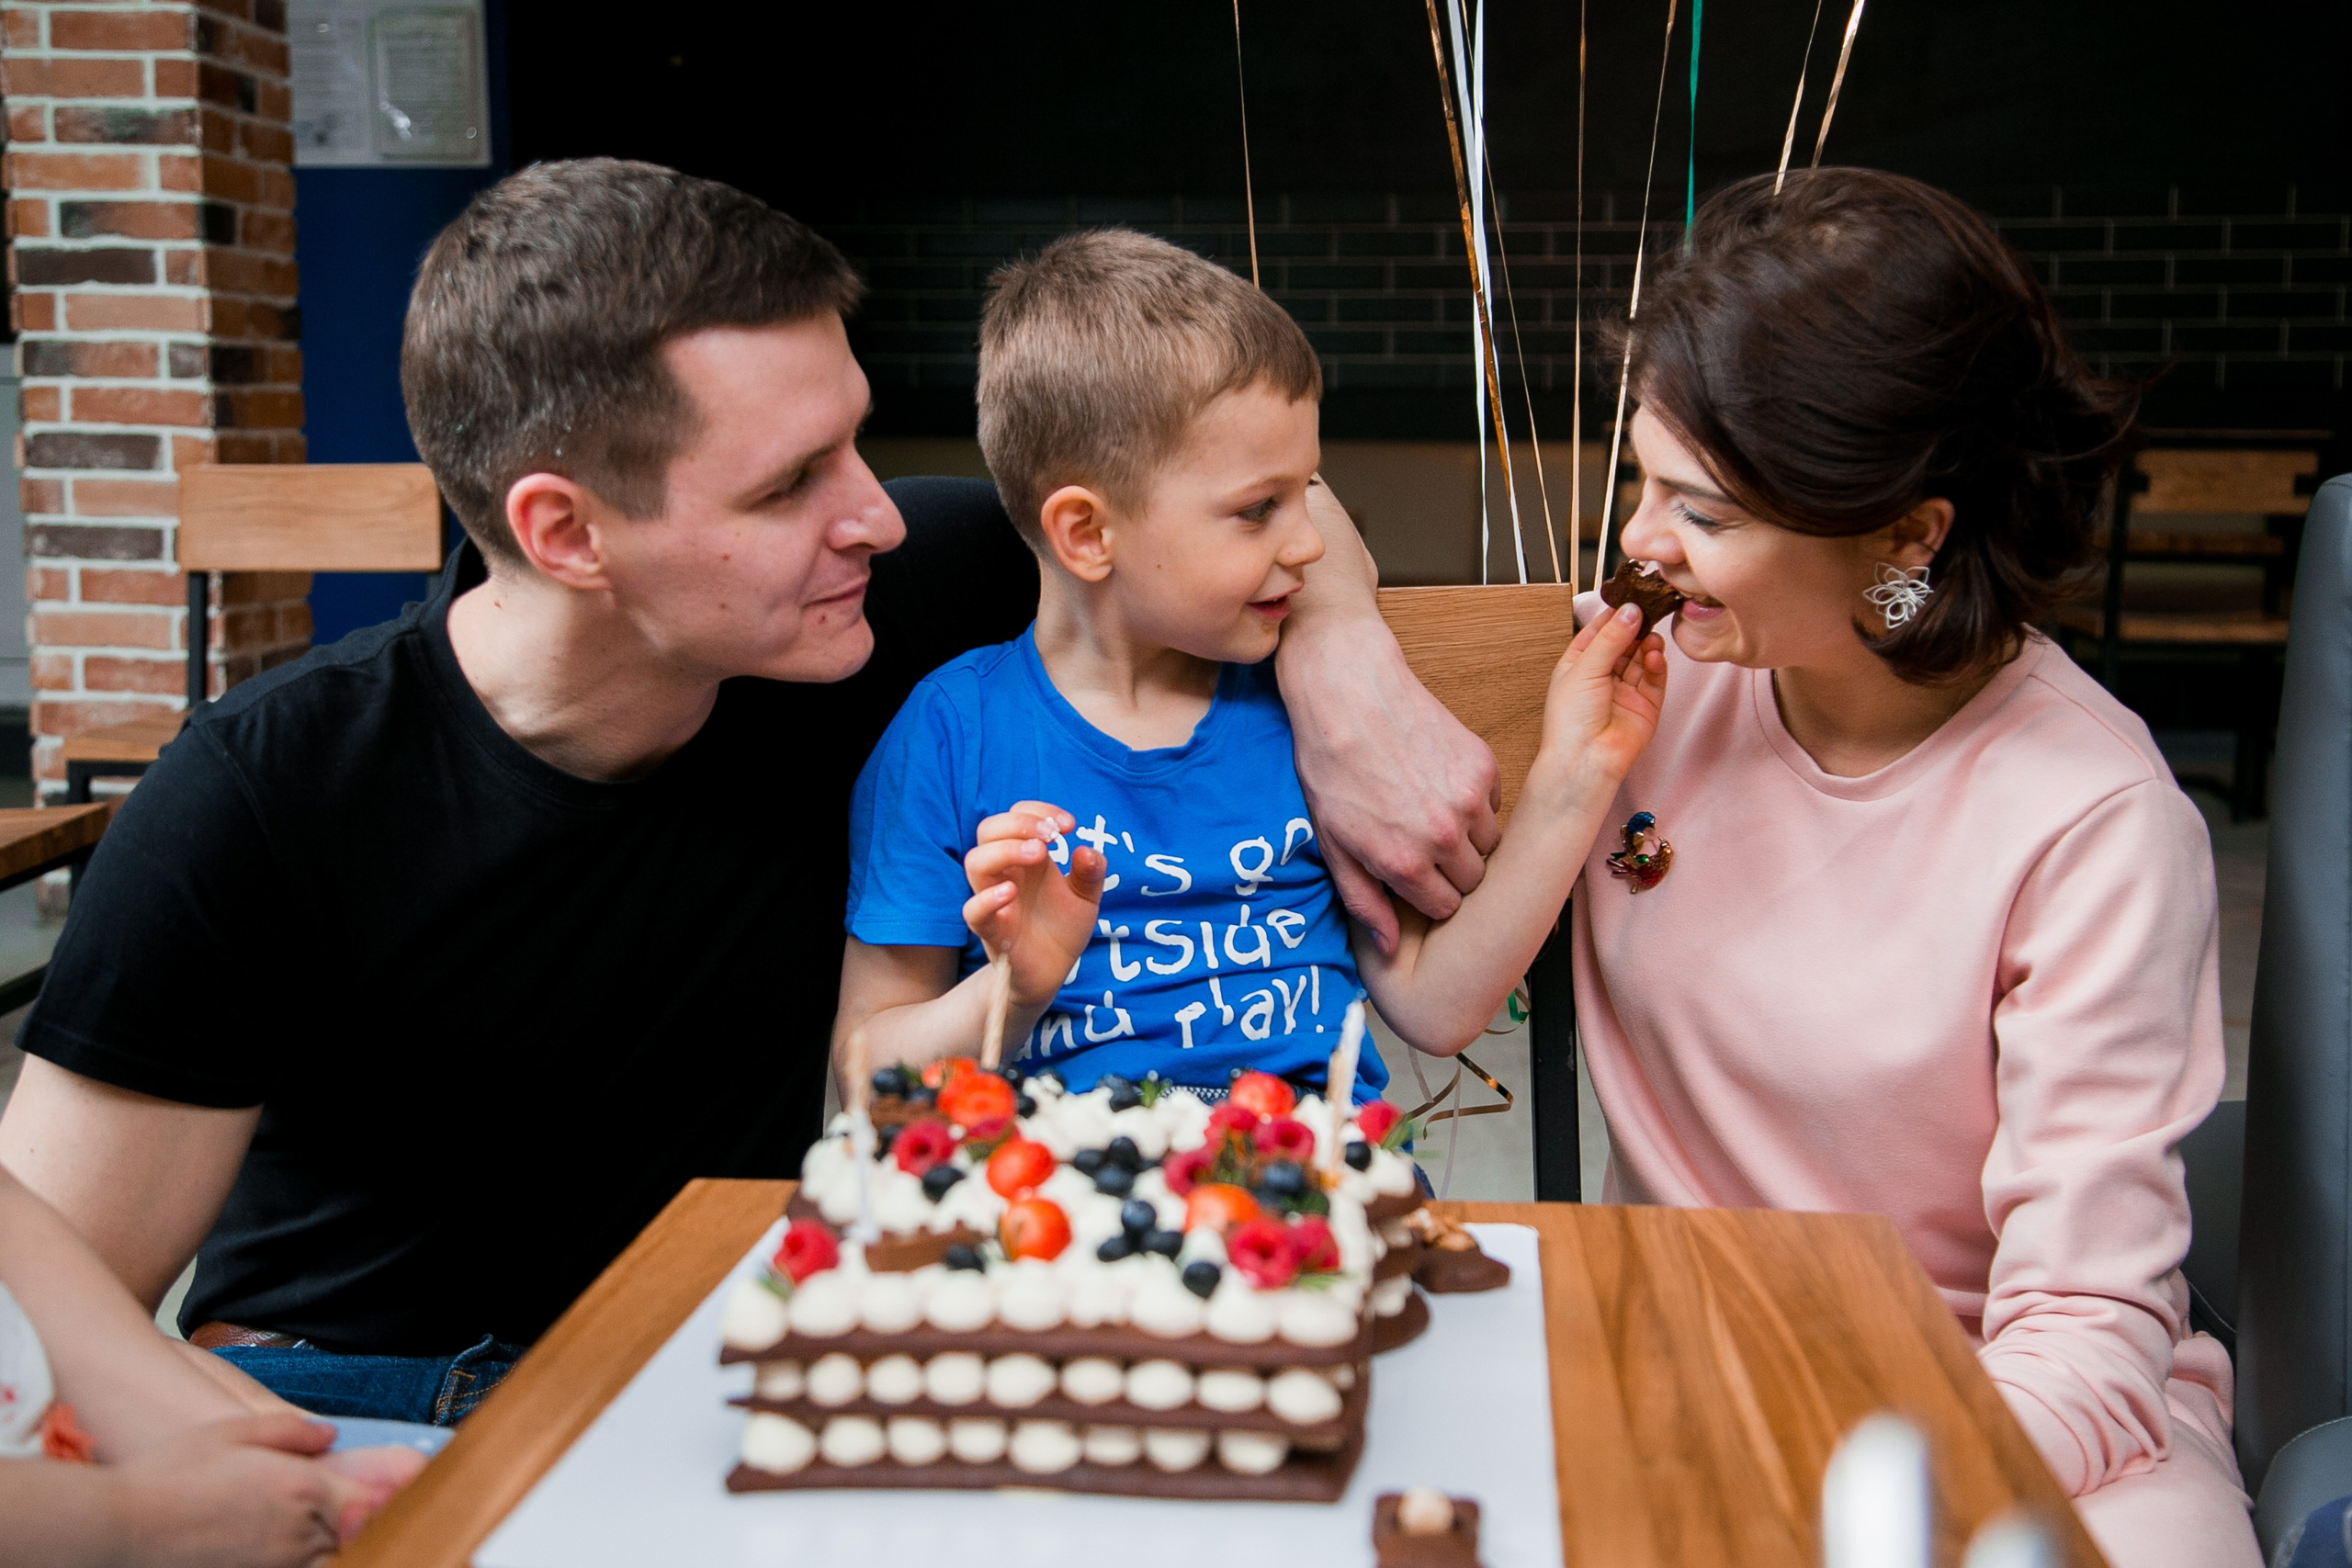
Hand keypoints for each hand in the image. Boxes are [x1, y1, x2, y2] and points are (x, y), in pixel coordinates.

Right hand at [105, 1412, 392, 1566]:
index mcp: (303, 1488)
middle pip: (363, 1533)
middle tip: (386, 1507)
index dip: (399, 1493)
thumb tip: (327, 1436)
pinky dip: (312, 1560)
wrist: (121, 1527)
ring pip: (335, 1558)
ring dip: (347, 1544)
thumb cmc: (172, 1475)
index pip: (375, 1497)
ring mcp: (278, 1563)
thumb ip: (290, 1433)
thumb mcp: (233, 1433)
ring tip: (353, 1528)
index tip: (418, 1484)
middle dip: (377, 1521)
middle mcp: (299, 1531)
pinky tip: (309, 1549)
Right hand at [963, 802, 1105, 1008]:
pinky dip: (986, 899)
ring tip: (1038, 855)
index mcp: (1026, 857)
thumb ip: (1091, 873)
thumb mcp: (1087, 897)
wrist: (1054, 972)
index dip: (1039, 812)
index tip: (1068, 825)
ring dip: (1005, 850)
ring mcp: (995, 900)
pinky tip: (1011, 892)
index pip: (1016, 815)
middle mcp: (1005, 872)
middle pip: (988, 830)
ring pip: (975, 862)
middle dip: (1018, 823)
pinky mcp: (992, 931)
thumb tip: (1086, 850)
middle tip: (1051, 837)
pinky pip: (973, 911)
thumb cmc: (1062, 928)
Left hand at [1276, 525, 1500, 949]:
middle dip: (1450, 873)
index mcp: (1404, 863)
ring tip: (1432, 813)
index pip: (1445, 909)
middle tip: (1423, 846)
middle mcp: (1443, 837)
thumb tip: (1391, 948)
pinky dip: (1475, 803)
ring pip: (1490, 846)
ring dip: (1468, 839)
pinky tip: (1439, 783)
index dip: (1429, 897)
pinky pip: (1495, 806)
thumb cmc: (1330, 767)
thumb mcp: (1332, 842)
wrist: (1348, 691)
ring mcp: (1470, 800)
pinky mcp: (1484, 766)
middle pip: (1473, 882)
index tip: (1415, 879)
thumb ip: (1364, 900)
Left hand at [1532, 601, 1667, 795]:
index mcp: (1578, 665)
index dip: (1613, 614)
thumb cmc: (1570, 719)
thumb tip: (1632, 610)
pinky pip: (1655, 677)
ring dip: (1648, 643)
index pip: (1597, 631)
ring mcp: (1626, 690)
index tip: (1630, 596)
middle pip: (1624, 641)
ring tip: (1651, 635)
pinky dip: (1657, 664)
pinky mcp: (1646, 704)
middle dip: (1635, 625)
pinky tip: (1655, 654)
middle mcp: (1602, 675)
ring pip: (1642, 657)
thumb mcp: (1584, 668)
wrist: (1585, 760)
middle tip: (1649, 608)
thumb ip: (1611, 637)